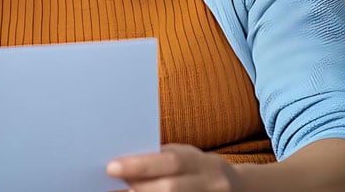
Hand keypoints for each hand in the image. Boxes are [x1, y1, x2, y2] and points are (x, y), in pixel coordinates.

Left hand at [107, 143, 240, 191]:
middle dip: (137, 187)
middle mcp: (210, 184)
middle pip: (170, 188)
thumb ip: (160, 158)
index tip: (111, 167)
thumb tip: (123, 160)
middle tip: (110, 187)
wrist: (234, 189)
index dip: (140, 165)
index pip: (171, 162)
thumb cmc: (197, 168)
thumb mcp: (185, 156)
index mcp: (202, 164)